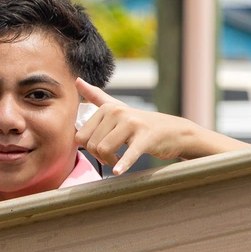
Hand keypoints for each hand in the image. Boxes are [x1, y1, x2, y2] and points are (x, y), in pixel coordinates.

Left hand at [73, 78, 243, 172]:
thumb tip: (76, 80)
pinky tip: (119, 171)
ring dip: (111, 161)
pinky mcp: (146, 137)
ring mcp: (132, 124)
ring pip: (104, 149)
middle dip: (99, 156)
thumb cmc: (140, 124)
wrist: (174, 131)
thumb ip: (96, 96)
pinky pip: (129, 153)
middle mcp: (118, 113)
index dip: (89, 148)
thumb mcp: (118, 108)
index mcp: (107, 108)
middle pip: (91, 144)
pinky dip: (123, 164)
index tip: (101, 149)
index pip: (81, 135)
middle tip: (113, 157)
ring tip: (119, 160)